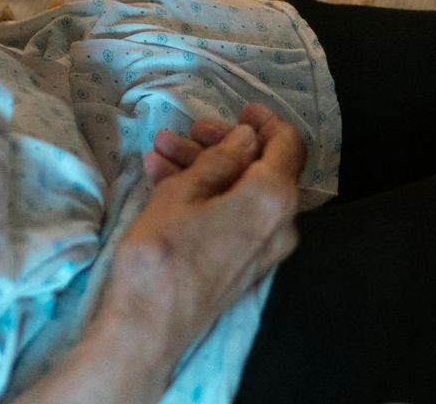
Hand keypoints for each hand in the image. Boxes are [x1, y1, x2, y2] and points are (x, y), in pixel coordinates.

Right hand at [93, 107, 305, 385]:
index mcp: (275, 198)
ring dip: (205, 168)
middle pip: (262, 167)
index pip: (287, 144)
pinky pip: (234, 217)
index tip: (239, 109)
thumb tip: (247, 138)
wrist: (148, 327)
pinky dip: (207, 196)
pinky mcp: (243, 266)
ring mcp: (264, 249)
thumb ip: (221, 158)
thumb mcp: (185, 191)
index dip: (265, 121)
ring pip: (242, 192)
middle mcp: (282, 225)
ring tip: (160, 151)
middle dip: (222, 144)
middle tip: (187, 130)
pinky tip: (165, 179)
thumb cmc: (163, 252)